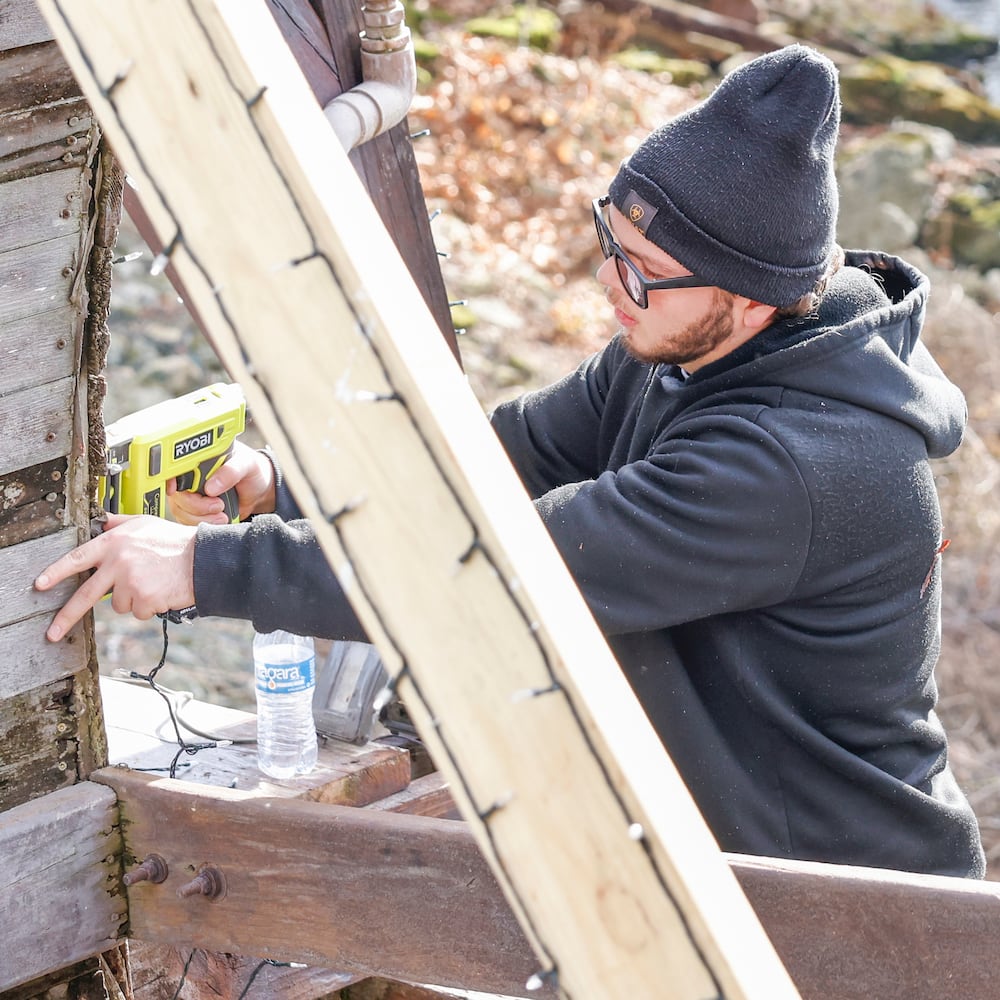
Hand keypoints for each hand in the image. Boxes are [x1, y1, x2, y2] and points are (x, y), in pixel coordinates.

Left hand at [34, 513, 196, 640]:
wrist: (203, 559)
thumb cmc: (176, 542)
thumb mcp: (145, 523)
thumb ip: (119, 524)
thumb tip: (103, 521)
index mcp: (114, 542)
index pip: (77, 558)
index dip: (56, 572)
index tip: (41, 584)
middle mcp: (118, 562)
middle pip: (86, 595)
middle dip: (66, 616)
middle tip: (54, 632)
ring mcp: (130, 582)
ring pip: (118, 604)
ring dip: (132, 599)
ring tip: (151, 583)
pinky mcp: (143, 599)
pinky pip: (138, 612)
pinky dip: (148, 606)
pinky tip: (160, 591)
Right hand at [167, 441, 275, 524]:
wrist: (260, 491)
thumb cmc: (252, 471)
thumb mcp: (247, 464)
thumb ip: (231, 471)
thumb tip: (211, 487)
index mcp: (199, 458)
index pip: (174, 468)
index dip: (169, 479)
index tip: (174, 490)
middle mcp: (190, 476)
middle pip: (176, 494)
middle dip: (196, 505)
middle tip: (219, 505)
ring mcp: (191, 494)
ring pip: (180, 510)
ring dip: (201, 517)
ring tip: (223, 515)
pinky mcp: (195, 510)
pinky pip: (187, 521)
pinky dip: (202, 524)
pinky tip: (220, 519)